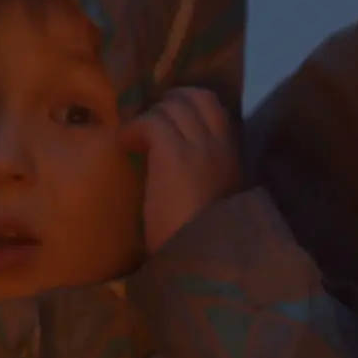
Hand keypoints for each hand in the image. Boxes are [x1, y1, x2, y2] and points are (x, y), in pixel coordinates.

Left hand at [120, 87, 241, 253]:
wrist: (199, 260)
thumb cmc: (202, 241)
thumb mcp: (213, 202)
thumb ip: (204, 176)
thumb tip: (179, 164)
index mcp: (232, 159)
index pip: (216, 109)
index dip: (189, 106)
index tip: (169, 119)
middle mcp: (221, 146)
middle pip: (197, 97)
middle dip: (169, 102)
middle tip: (149, 121)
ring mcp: (198, 146)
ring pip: (173, 106)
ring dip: (150, 117)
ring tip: (135, 138)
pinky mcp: (173, 153)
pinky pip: (152, 121)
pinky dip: (135, 128)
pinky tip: (125, 145)